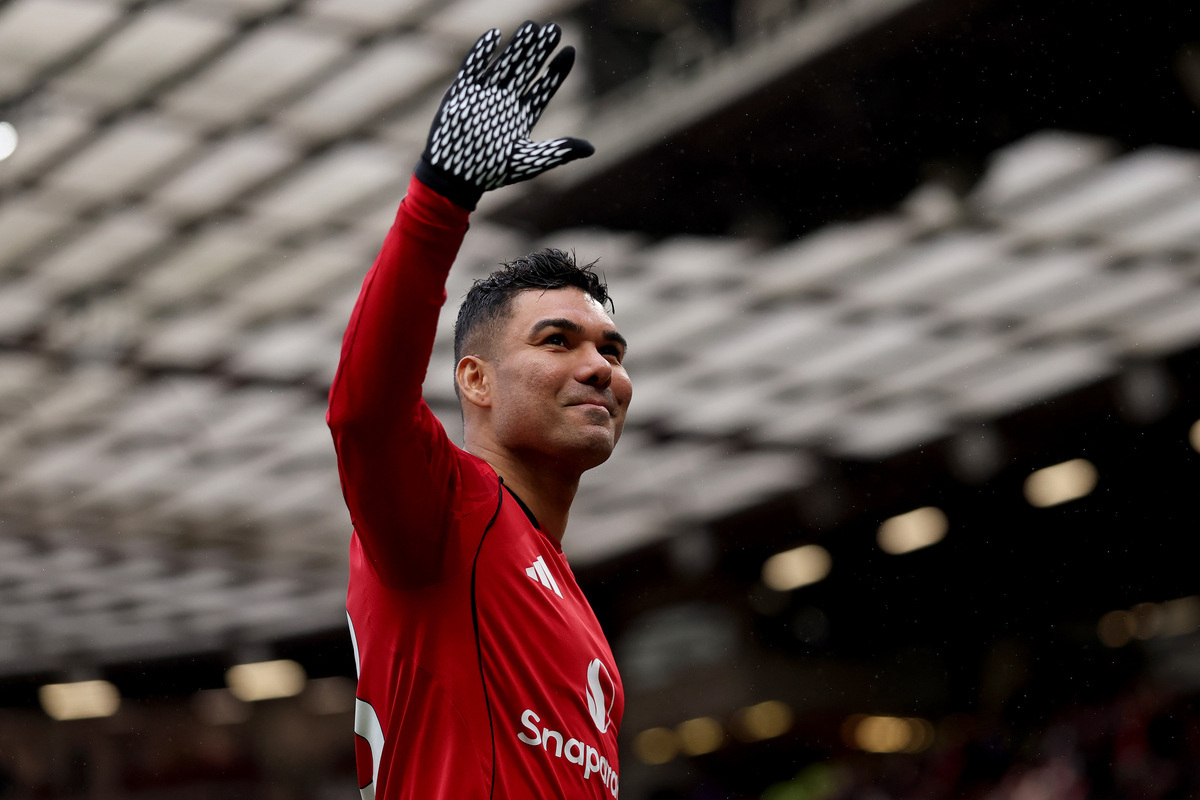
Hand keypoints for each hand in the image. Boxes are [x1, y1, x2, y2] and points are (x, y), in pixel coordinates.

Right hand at [414, 21, 593, 209]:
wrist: (455, 178)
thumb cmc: (492, 173)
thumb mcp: (530, 161)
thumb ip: (559, 151)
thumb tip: (591, 149)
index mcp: (523, 116)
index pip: (544, 87)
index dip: (557, 70)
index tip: (570, 51)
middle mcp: (506, 102)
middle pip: (527, 70)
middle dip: (540, 51)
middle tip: (554, 30)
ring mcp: (484, 95)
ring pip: (504, 64)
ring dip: (517, 46)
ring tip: (532, 27)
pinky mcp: (461, 93)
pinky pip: (472, 67)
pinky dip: (481, 52)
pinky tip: (494, 35)